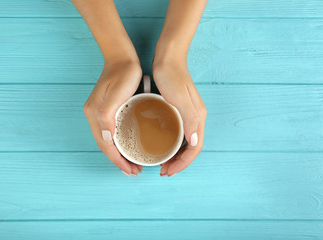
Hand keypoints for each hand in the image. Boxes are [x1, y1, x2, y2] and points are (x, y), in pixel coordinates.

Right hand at [83, 60, 142, 175]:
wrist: (122, 58)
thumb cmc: (122, 75)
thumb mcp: (116, 95)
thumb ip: (107, 117)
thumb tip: (106, 139)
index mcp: (94, 115)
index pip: (105, 145)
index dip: (117, 160)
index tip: (130, 170)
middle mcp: (94, 116)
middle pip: (106, 146)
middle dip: (119, 161)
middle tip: (134, 171)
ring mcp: (100, 113)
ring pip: (109, 141)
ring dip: (119, 154)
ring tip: (133, 164)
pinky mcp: (108, 110)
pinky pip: (112, 132)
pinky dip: (120, 143)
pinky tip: (128, 146)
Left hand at [153, 60, 206, 176]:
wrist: (168, 58)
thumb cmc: (171, 76)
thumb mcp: (180, 98)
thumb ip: (190, 119)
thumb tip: (195, 142)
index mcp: (198, 117)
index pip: (195, 149)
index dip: (183, 163)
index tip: (169, 171)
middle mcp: (195, 118)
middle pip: (191, 148)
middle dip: (179, 163)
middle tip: (163, 171)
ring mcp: (188, 114)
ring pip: (185, 142)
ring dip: (175, 155)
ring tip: (162, 163)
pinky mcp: (179, 110)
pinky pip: (179, 133)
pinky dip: (172, 144)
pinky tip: (161, 145)